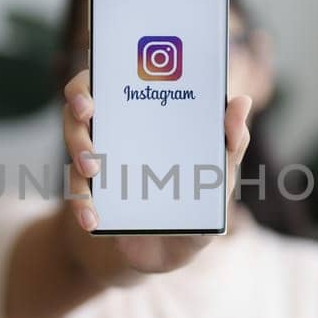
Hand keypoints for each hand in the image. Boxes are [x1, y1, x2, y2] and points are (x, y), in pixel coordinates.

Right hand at [59, 68, 251, 279]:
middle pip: (85, 100)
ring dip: (79, 148)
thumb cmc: (194, 209)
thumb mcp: (218, 182)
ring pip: (75, 138)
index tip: (106, 62)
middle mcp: (118, 130)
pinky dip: (82, 203)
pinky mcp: (87, 191)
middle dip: (80, 98)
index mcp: (149, 118)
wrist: (160, 255)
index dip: (111, 68)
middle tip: (87, 110)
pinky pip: (76, 189)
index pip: (122, 79)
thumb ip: (231, 147)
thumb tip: (242, 102)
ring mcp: (98, 159)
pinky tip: (91, 218)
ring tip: (92, 168)